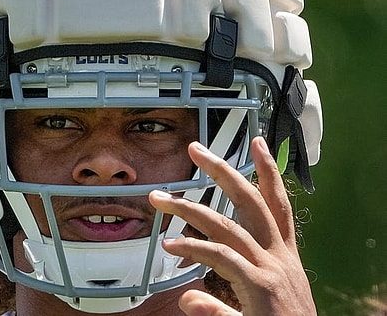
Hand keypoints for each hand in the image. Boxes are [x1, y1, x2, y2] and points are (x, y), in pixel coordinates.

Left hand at [149, 137, 315, 314]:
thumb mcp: (257, 309)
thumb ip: (219, 300)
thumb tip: (187, 299)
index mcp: (283, 257)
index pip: (277, 205)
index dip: (269, 172)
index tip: (258, 143)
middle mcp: (279, 259)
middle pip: (250, 202)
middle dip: (223, 171)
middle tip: (195, 149)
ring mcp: (269, 272)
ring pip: (226, 227)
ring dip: (189, 209)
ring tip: (160, 199)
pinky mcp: (259, 289)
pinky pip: (221, 258)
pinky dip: (194, 249)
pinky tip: (170, 246)